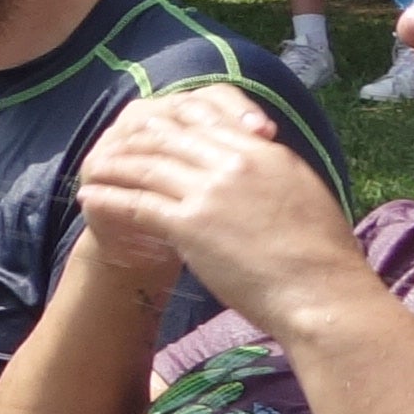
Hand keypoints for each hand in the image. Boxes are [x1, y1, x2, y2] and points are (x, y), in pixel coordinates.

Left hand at [71, 84, 363, 334]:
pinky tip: (90, 198)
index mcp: (265, 152)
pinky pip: (136, 204)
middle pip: (170, 138)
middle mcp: (234, 164)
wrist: (323, 292)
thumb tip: (260, 157)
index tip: (151, 127)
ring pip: (146, 167)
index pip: (206, 121)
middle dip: (137, 139)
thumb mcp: (305, 192)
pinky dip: (109, 198)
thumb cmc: (323, 255)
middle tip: (113, 144)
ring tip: (92, 168)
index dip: (172, 123)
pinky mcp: (190, 226)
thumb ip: (274, 169)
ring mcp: (209, 193)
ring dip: (113, 166)